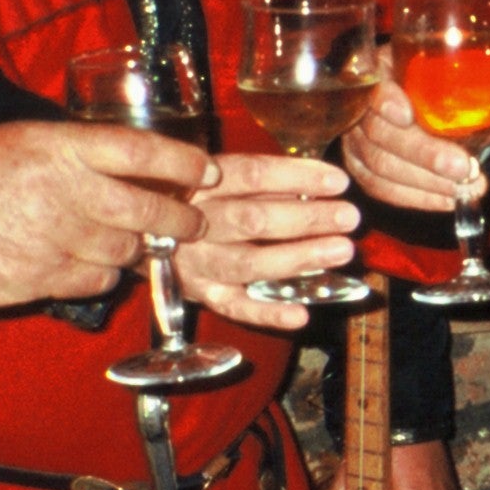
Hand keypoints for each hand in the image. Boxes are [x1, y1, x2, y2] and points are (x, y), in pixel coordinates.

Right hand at [0, 121, 208, 307]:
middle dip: (179, 218)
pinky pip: (100, 281)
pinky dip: (105, 275)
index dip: (182, 161)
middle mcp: (70, 192)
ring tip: (136, 241)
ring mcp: (61, 239)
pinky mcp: (50, 277)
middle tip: (192, 221)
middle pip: (147, 209)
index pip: (140, 151)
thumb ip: (80, 148)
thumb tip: (134, 158)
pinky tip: (94, 263)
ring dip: (138, 247)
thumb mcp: (30, 138)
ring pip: (127, 250)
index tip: (206, 170)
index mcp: (64, 148)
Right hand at [169, 153, 357, 331]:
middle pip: (253, 220)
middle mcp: (195, 222)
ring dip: (298, 258)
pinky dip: (268, 313)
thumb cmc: (195, 201)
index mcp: (202, 183)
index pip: (253, 175)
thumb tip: (319, 184)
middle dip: (306, 219)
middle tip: (350, 217)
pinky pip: (235, 307)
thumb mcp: (219, 179)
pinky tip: (302, 314)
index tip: (339, 181)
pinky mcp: (201, 294)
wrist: (139, 233)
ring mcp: (198, 263)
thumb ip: (264, 182)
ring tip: (341, 251)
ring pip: (248, 264)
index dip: (297, 177)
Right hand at [346, 66, 489, 213]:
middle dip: (424, 154)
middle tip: (464, 169)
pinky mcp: (361, 168)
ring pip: (380, 165)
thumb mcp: (473, 79)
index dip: (386, 99)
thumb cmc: (448, 88)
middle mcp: (362, 102)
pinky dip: (416, 198)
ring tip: (465, 189)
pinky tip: (447, 201)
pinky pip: (381, 188)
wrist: (429, 109)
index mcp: (385, 66)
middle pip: (379, 132)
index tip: (407, 114)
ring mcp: (357, 138)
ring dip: (425, 182)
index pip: (373, 81)